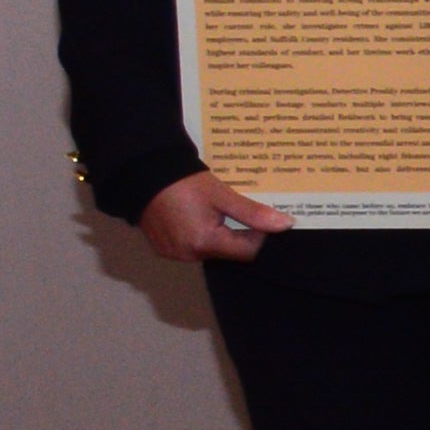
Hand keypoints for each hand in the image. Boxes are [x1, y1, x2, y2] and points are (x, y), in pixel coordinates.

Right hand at [140, 171, 285, 266]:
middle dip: (238, 232)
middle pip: (229, 251)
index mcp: (203, 243)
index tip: (259, 216)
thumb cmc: (183, 183)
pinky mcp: (163, 249)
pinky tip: (197, 215)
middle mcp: (187, 255)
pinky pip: (192, 247)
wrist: (143, 174)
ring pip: (211, 250)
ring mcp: (173, 254)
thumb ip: (253, 213)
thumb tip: (285, 224)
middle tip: (236, 210)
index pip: (247, 251)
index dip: (259, 235)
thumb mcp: (222, 195)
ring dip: (219, 233)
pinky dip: (200, 234)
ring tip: (215, 211)